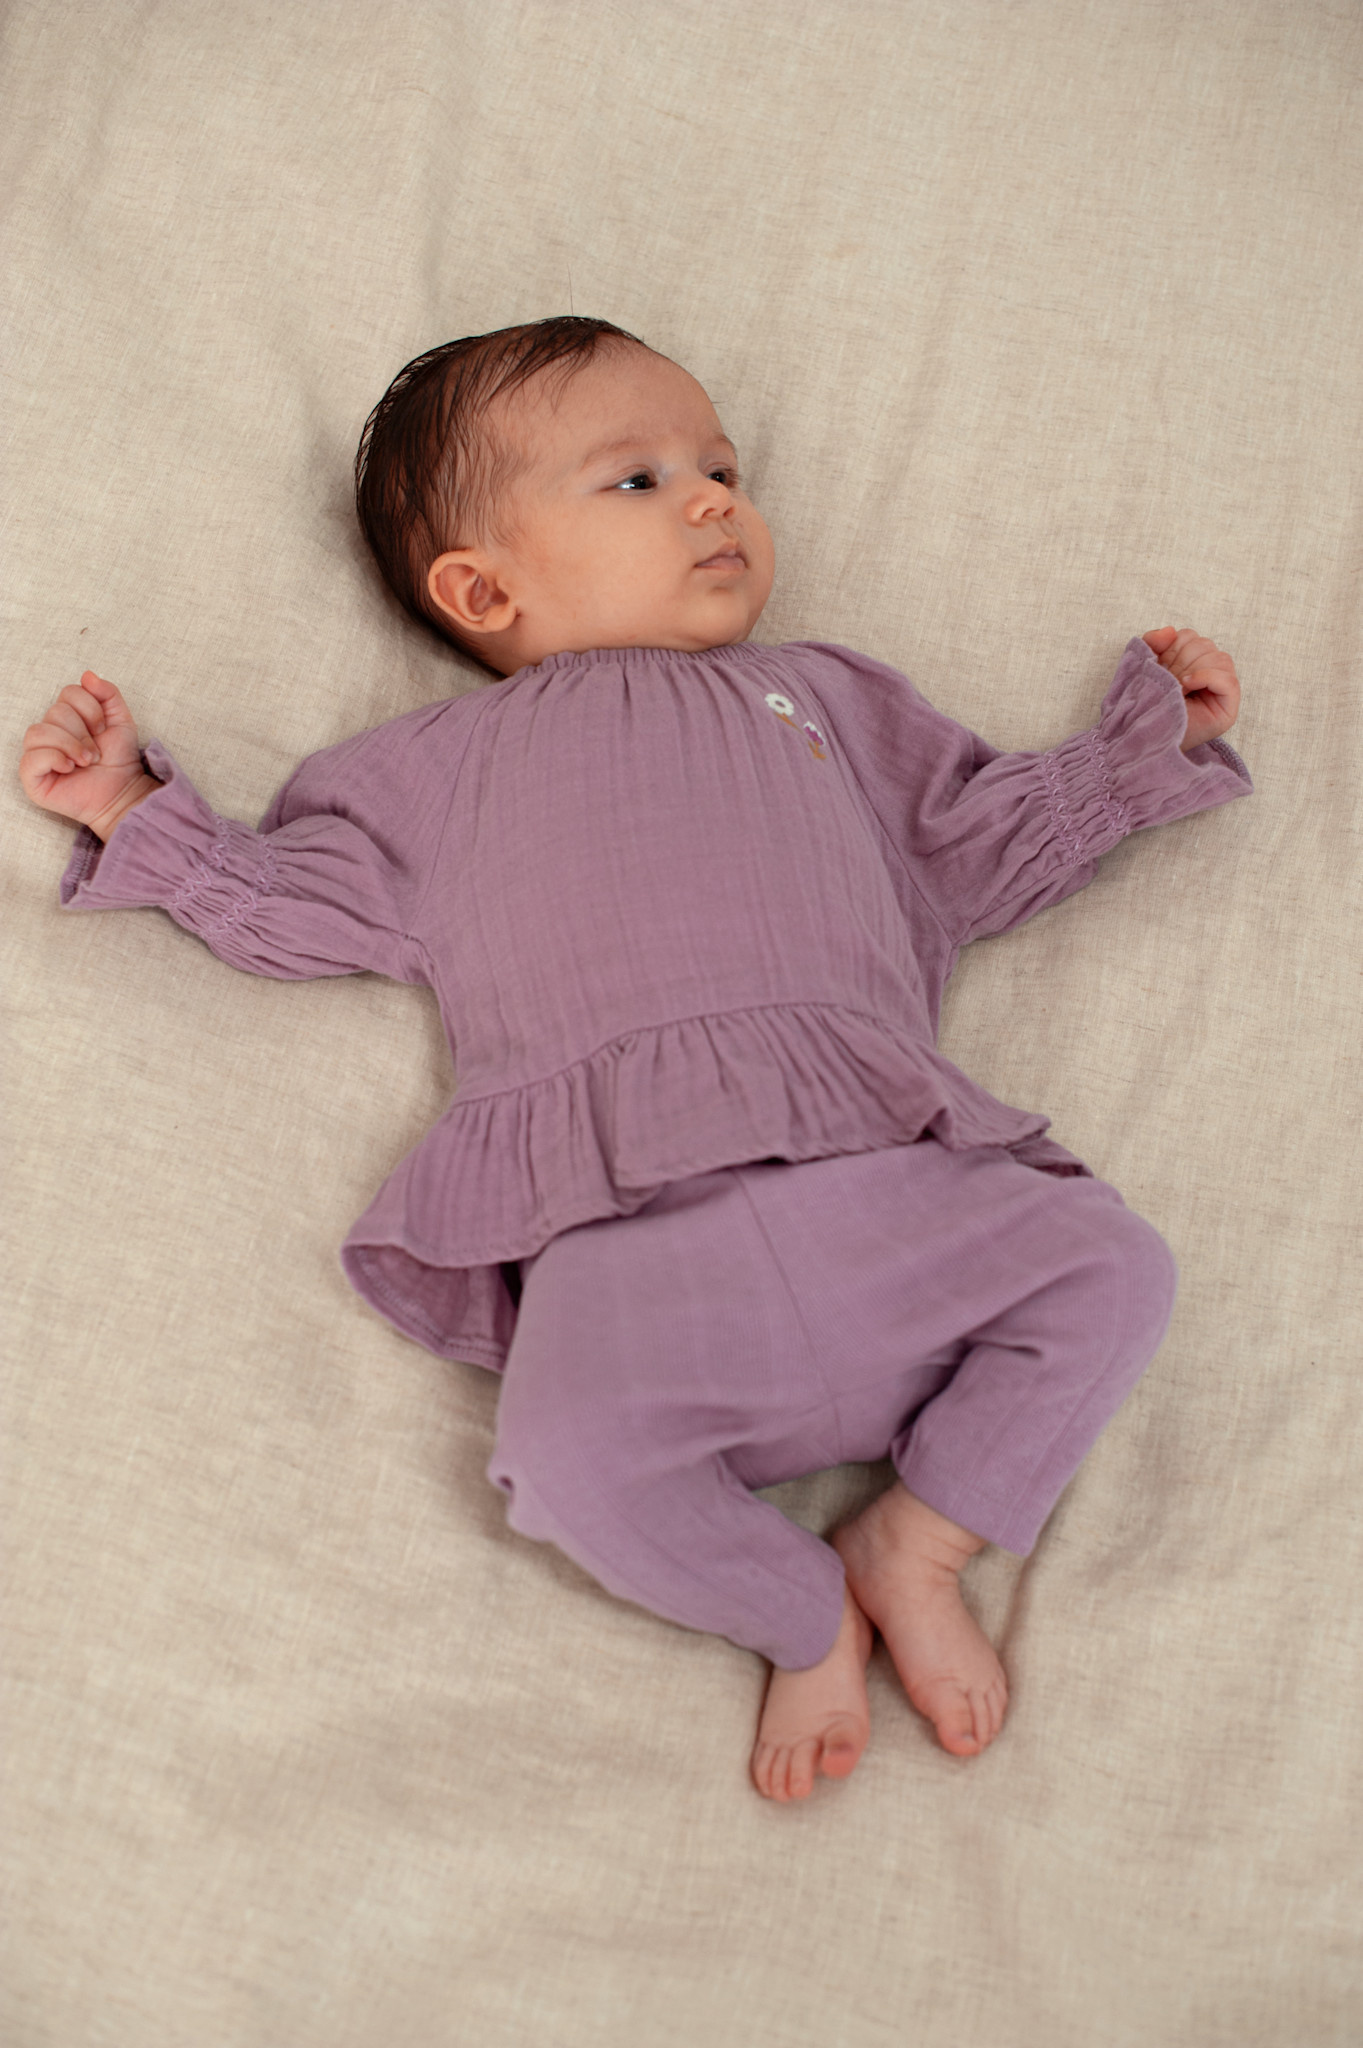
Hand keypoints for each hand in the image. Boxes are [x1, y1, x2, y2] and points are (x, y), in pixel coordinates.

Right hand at [19, 672, 159, 838]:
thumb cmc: (118, 759)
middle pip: (55, 712)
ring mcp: (37, 754)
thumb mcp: (121, 720)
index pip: (68, 692)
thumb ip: (108, 694)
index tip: (103, 730)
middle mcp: (48, 732)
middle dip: (82, 733)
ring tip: (86, 762)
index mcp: (67, 716)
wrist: (122, 792)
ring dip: (70, 746)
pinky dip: (54, 759)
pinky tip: (69, 769)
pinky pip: (31, 758)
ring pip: (38, 731)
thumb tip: (87, 675)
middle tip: (95, 754)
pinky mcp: (31, 777)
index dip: (90, 708)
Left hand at [1142, 628, 1240, 752]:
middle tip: (1167, 683)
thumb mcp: (1143, 666)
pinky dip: (1207, 677)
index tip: (1159, 667)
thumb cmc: (1143, 706)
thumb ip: (1152, 643)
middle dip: (1180, 661)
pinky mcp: (1227, 709)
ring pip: (1219, 658)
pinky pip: (1228, 680)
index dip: (1171, 647)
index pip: (1190, 636)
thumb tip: (1169, 630)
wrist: (1140, 738)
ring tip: (1176, 690)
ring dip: (1191, 670)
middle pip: (1205, 645)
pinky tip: (1187, 686)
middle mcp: (1210, 675)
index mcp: (1191, 664)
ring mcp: (1221, 693)